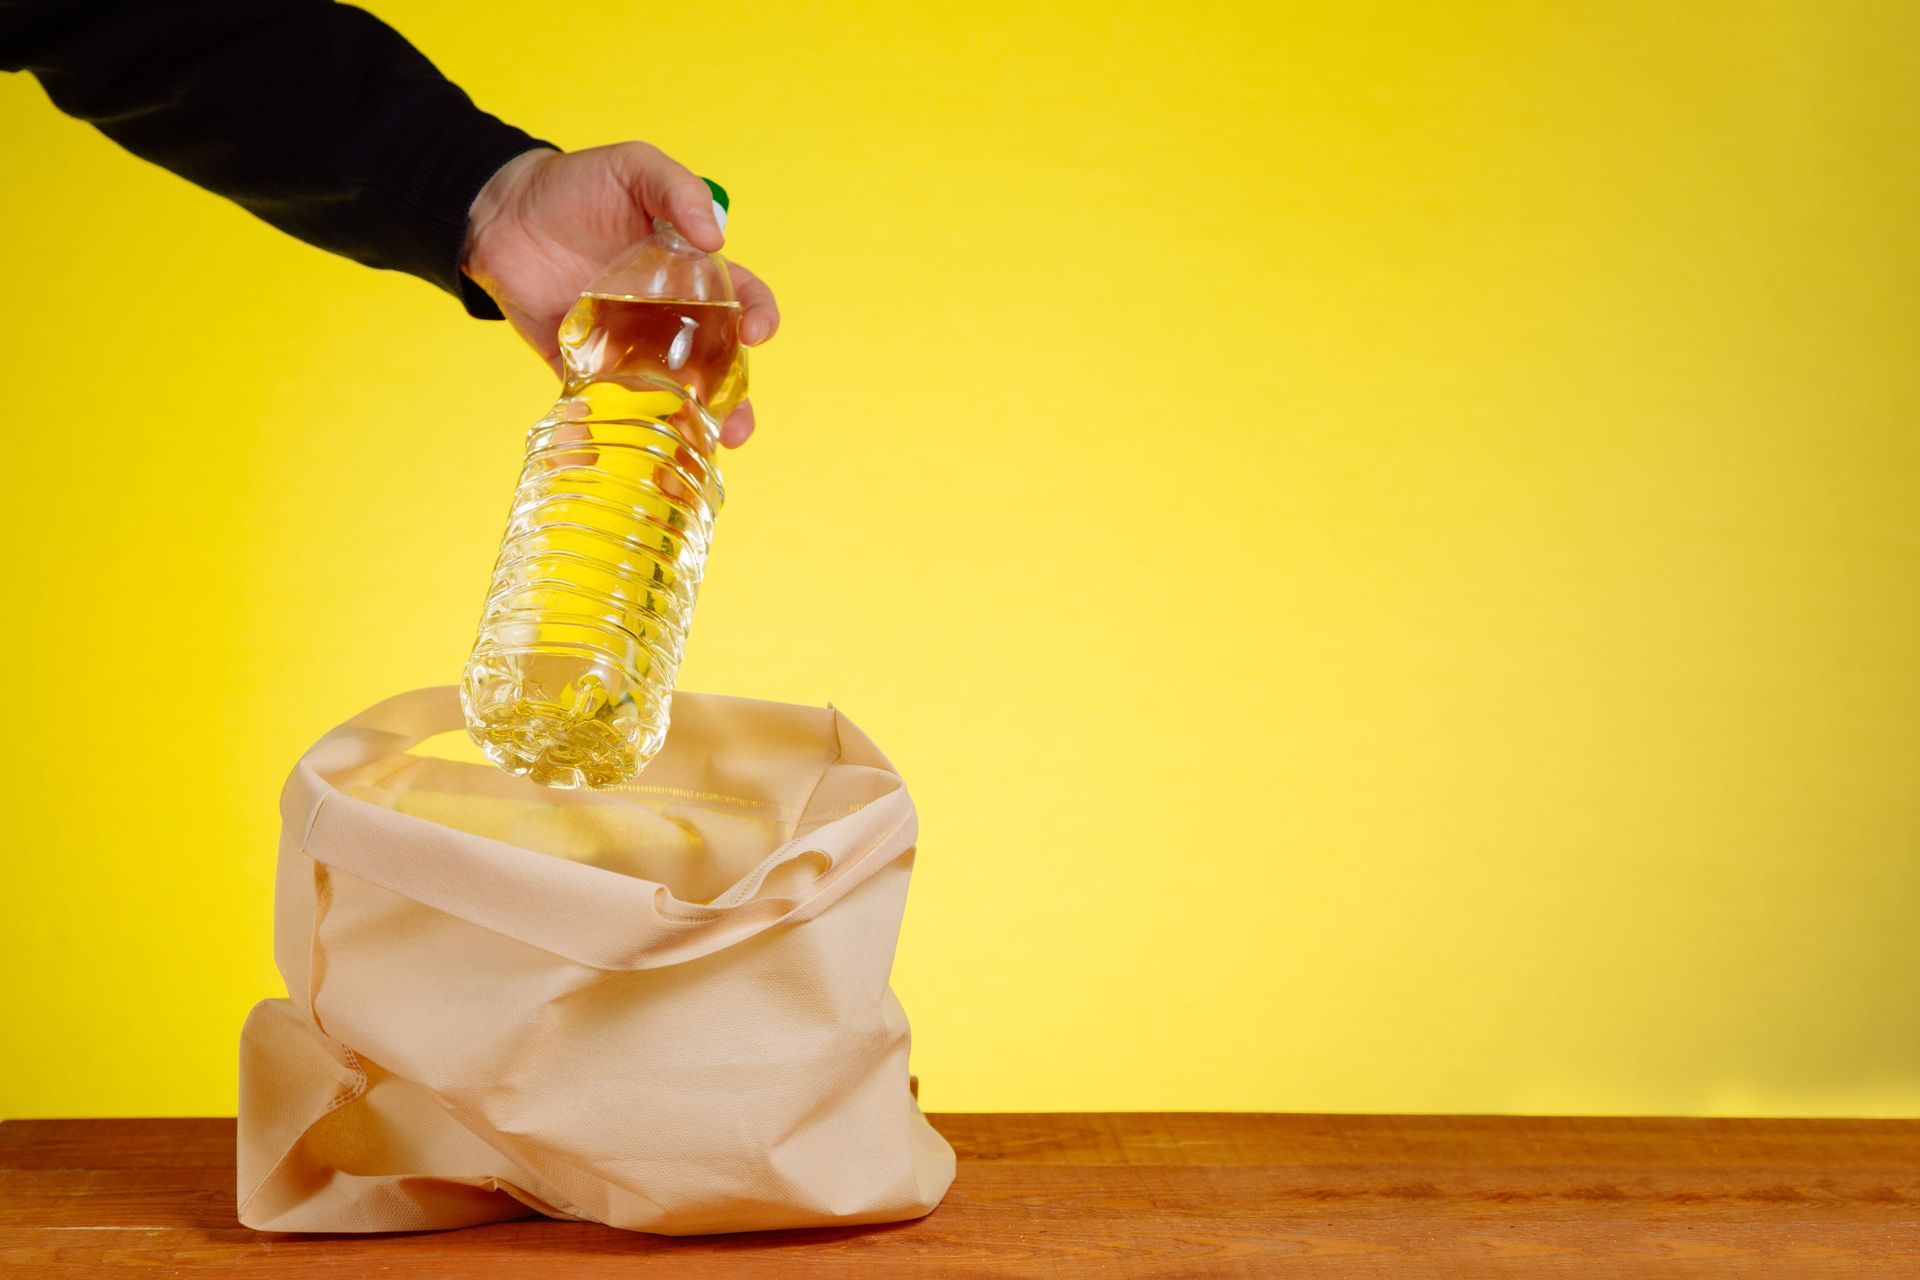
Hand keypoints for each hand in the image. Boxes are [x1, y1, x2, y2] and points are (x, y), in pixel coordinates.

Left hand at [460, 144, 779, 447]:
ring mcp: (627, 347)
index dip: (759, 317)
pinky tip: (613, 452)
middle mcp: (667, 318)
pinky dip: (605, 433)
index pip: (742, 300)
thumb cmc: (577, 184)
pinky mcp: (581, 368)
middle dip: (734, 401)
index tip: (755, 332)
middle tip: (736, 425)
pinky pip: (600, 407)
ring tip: (698, 449)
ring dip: (688, 426)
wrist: (502, 211)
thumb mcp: (634, 167)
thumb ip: (678, 190)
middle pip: (716, 366)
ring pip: (670, 396)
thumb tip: (716, 237)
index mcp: (691, 274)